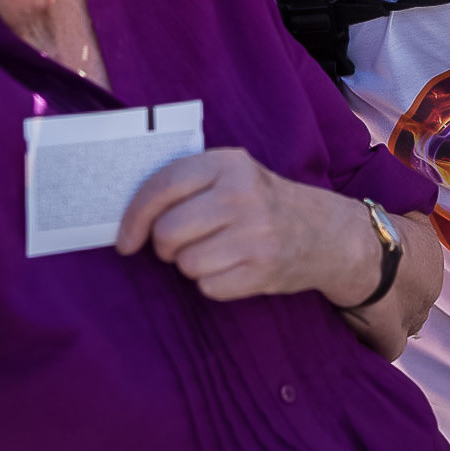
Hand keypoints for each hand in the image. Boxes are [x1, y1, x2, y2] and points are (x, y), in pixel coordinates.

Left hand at [117, 148, 378, 306]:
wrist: (324, 232)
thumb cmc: (261, 202)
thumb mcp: (232, 174)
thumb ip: (187, 182)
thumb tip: (127, 216)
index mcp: (228, 162)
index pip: (162, 186)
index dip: (134, 216)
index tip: (125, 239)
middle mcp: (241, 195)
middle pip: (167, 232)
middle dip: (166, 246)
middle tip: (184, 243)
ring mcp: (255, 234)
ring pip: (186, 264)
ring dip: (192, 265)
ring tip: (216, 252)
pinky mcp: (263, 270)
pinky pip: (208, 287)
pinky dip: (214, 283)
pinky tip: (234, 268)